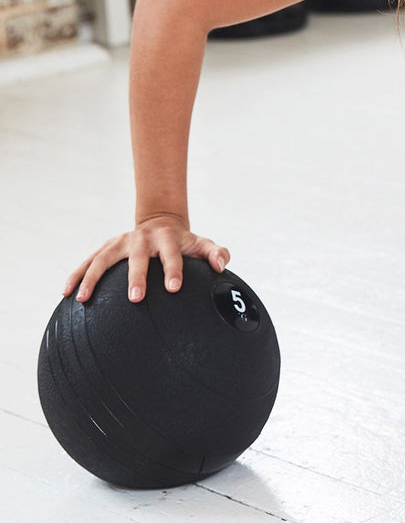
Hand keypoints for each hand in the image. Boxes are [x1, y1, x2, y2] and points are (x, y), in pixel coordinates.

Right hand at [62, 215, 229, 303]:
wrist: (162, 223)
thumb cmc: (184, 243)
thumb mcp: (202, 244)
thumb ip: (216, 253)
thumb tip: (220, 265)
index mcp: (167, 239)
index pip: (172, 254)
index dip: (173, 269)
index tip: (174, 288)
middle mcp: (142, 238)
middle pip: (137, 257)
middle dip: (136, 276)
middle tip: (135, 298)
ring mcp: (121, 242)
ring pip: (103, 258)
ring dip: (92, 277)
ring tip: (83, 299)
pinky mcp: (107, 247)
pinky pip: (88, 261)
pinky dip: (76, 275)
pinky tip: (66, 293)